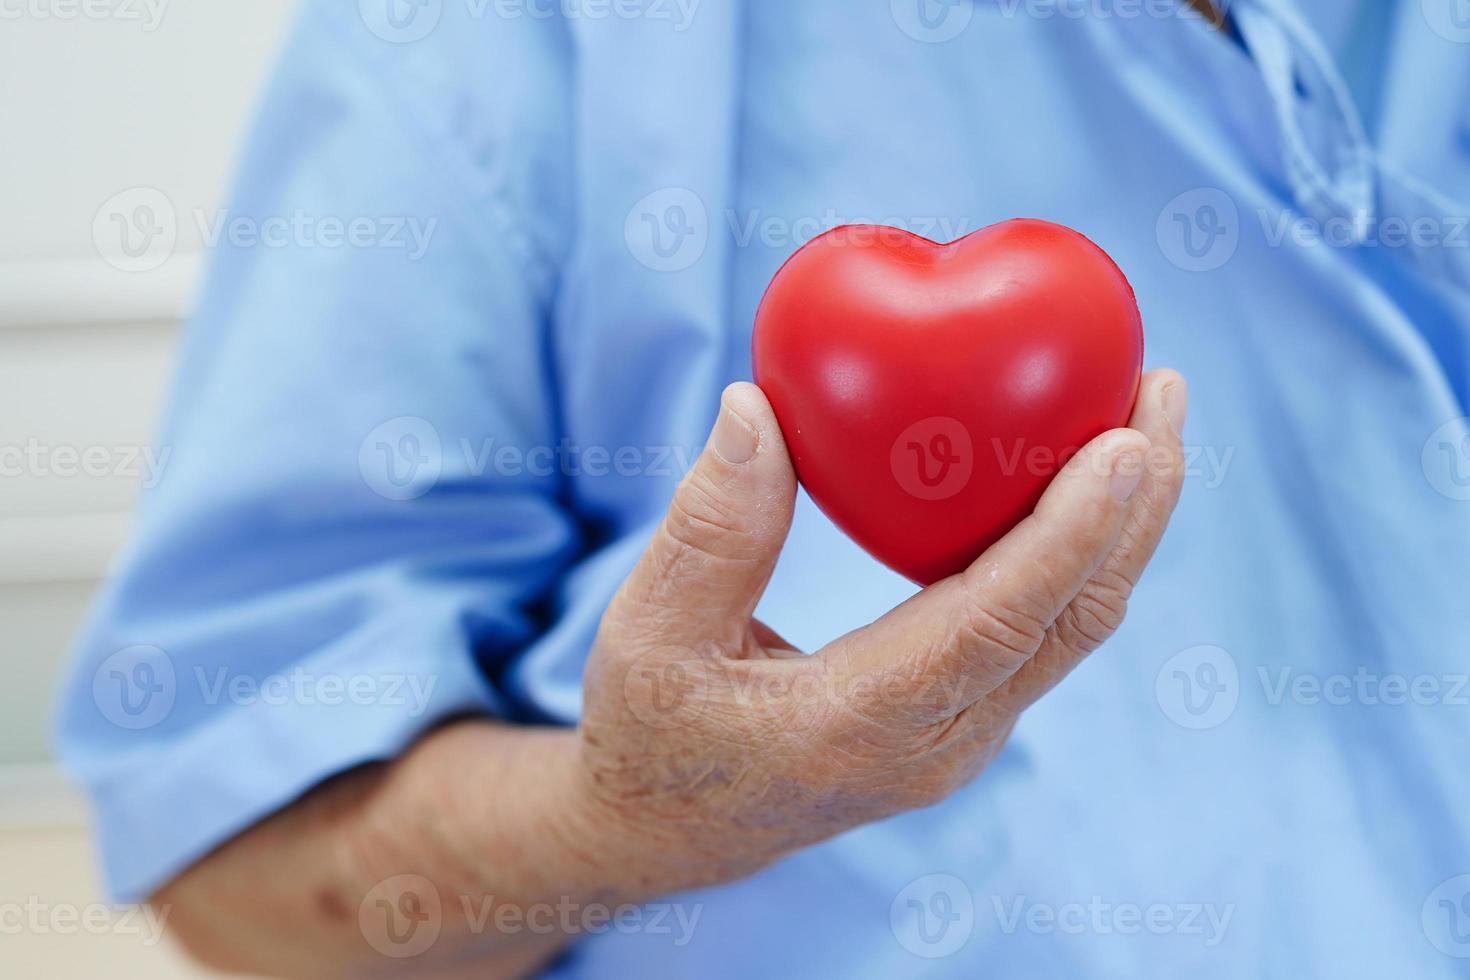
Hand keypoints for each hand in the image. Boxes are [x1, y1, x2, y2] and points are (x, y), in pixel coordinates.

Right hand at [575, 371, 1187, 892]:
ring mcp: (960, 737)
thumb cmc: (650, 731)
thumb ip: (706, 530)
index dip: (1069, 533)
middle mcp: (936, 742)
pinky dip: (1079, 547)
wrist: (667, 826)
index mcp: (861, 725)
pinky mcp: (961, 718)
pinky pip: (1042, 627)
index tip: (1126, 439)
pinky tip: (1079, 477)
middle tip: (1163, 389)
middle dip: (1135, 506)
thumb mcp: (649, 633)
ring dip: (1121, 523)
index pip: (995, 625)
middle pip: (1072, 622)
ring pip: (1073, 628)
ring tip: (1145, 415)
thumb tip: (758, 406)